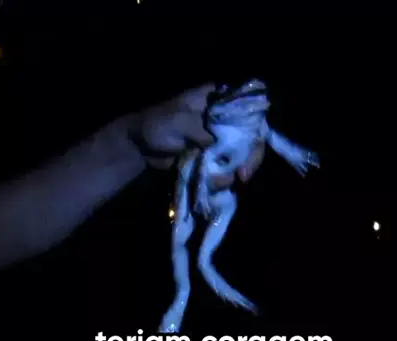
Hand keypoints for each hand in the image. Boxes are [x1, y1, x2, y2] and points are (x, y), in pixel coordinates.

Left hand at [133, 83, 264, 187]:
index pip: (250, 109)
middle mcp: (225, 119)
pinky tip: (213, 184)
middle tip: (243, 175)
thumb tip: (220, 146)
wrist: (139, 145)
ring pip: (242, 156)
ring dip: (234, 171)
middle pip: (252, 136)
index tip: (255, 145)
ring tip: (218, 182)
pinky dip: (223, 179)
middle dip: (251, 158)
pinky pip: (227, 169)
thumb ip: (202, 130)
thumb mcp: (180, 121)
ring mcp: (221, 140)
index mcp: (218, 100)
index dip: (257, 127)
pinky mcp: (213, 158)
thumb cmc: (157, 124)